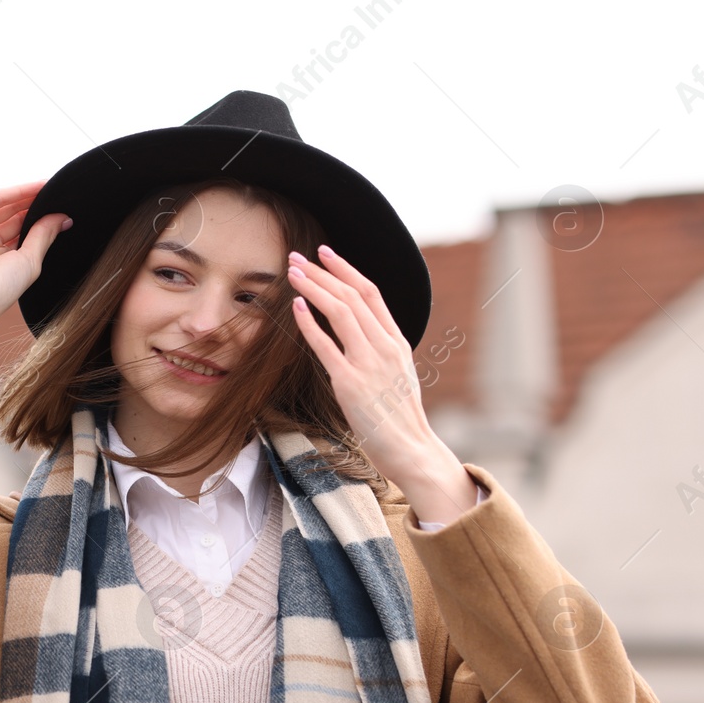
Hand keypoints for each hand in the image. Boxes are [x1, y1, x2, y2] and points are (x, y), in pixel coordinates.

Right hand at [0, 182, 71, 361]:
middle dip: (35, 205)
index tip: (65, 209)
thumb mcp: (30, 261)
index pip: (23, 232)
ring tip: (51, 188)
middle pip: (14, 217)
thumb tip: (64, 218)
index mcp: (0, 259)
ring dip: (27, 196)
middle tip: (60, 194)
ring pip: (5, 205)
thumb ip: (44, 236)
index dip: (42, 220)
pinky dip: (14, 192)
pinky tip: (36, 187)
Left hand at [287, 245, 476, 525]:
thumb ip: (380, 351)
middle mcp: (385, 346)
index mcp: (397, 341)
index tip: (326, 253)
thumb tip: (361, 334)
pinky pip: (326, 346)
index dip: (347, 269)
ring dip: (314, 288)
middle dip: (323, 272)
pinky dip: (309, 322)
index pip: (371, 293)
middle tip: (297, 255)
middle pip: (352, 296)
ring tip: (292, 272)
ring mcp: (368, 363)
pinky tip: (295, 305)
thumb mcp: (397, 374)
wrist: (411, 449)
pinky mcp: (350, 383)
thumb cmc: (399, 416)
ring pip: (340, 312)